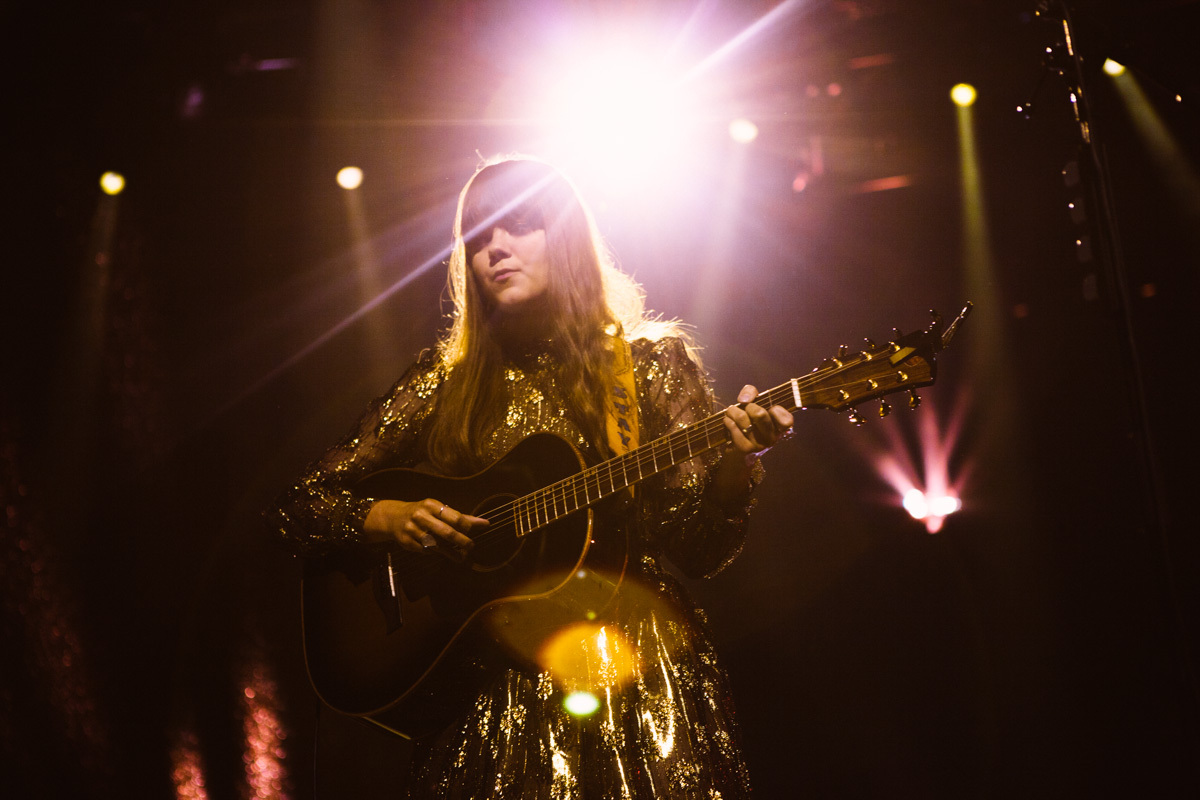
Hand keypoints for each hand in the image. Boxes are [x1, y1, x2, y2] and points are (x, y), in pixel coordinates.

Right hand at [363, 498, 486, 556]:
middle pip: (446, 532)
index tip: (482, 529)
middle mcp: (421, 516)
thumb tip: (483, 523)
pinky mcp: (407, 542)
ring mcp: (413, 530)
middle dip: (462, 541)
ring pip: (437, 544)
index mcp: (431, 505)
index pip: (454, 516)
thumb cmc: (423, 513)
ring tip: (462, 557)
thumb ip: (460, 517)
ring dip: (451, 552)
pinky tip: (443, 553)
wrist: (394, 517)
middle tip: (471, 546)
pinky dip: (436, 553)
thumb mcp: (439, 510)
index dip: (469, 525)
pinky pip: (426, 551)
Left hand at [723, 385, 793, 458]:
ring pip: (742, 418)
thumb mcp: (755, 405)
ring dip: (733, 411)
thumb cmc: (749, 423)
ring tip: (731, 412)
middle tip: (743, 407)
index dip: (776, 410)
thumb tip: (744, 399)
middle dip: (748, 406)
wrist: (739, 452)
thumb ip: (752, 393)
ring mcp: (760, 445)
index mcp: (780, 428)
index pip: (786, 420)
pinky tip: (728, 421)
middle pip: (760, 414)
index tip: (767, 407)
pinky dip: (728, 420)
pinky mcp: (745, 448)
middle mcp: (773, 438)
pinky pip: (733, 426)